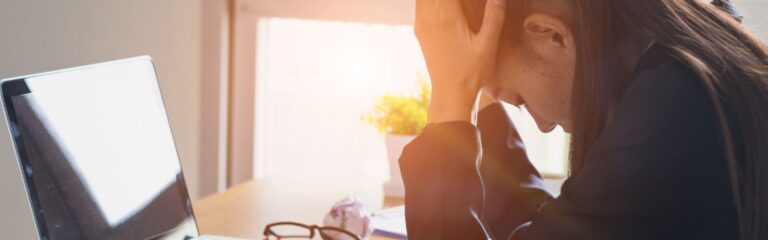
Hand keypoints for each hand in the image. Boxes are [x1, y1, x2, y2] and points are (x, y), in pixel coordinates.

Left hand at [415, 0, 505, 122]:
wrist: (450, 94)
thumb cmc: (471, 72)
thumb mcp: (488, 44)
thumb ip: (494, 16)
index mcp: (446, 16)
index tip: (470, 1)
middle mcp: (429, 18)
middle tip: (464, 3)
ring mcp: (422, 25)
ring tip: (457, 5)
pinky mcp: (420, 32)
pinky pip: (420, 6)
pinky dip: (430, 2)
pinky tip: (443, 5)